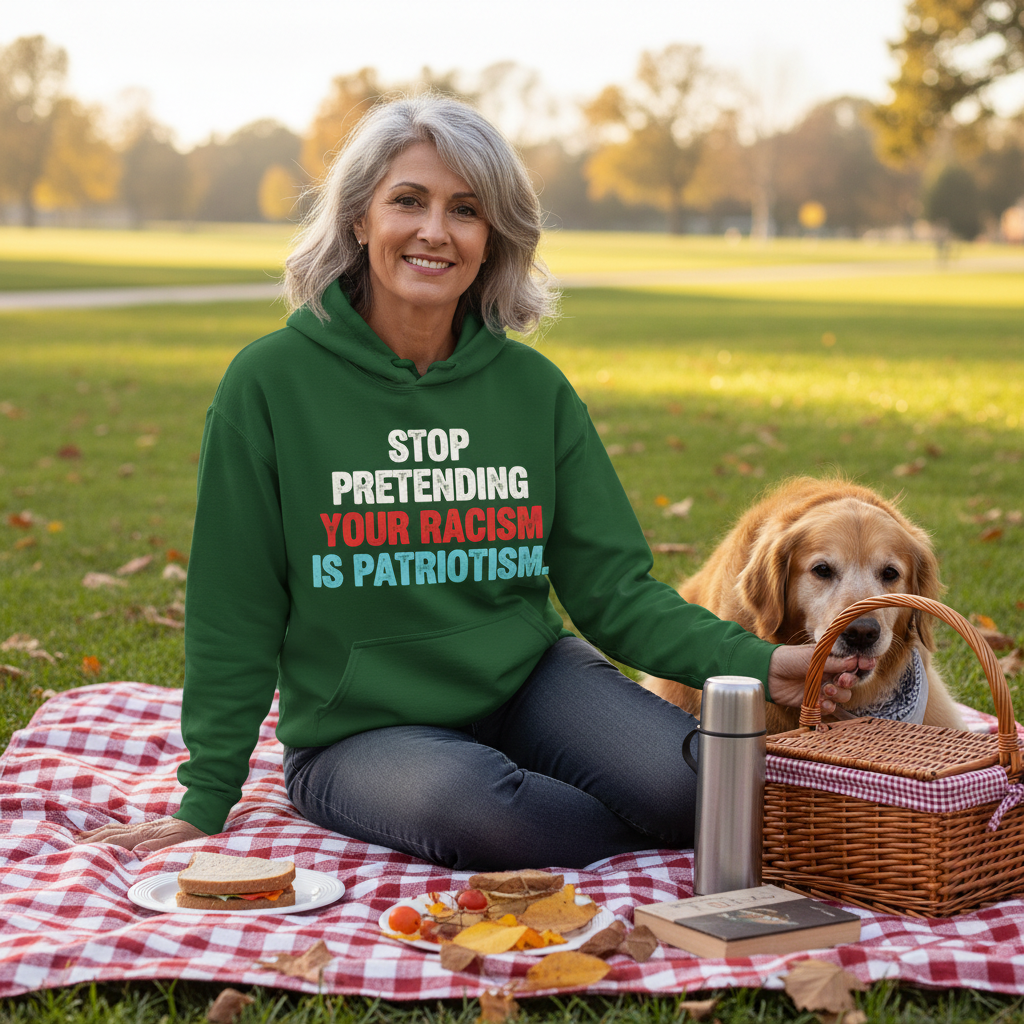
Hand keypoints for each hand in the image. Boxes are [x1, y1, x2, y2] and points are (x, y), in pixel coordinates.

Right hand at [75, 815, 207, 854]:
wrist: (204, 816)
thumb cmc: (193, 832)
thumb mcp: (179, 841)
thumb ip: (158, 845)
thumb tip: (136, 851)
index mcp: (144, 835)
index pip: (114, 841)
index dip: (95, 845)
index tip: (75, 850)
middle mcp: (140, 830)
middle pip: (109, 835)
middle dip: (89, 840)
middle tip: (67, 844)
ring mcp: (143, 828)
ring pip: (114, 830)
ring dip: (95, 834)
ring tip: (78, 837)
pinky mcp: (147, 828)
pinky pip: (122, 830)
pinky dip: (108, 832)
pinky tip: (103, 834)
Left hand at [767, 644, 876, 714]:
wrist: (769, 672)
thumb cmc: (789, 658)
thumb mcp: (813, 657)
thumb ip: (834, 662)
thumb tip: (855, 661)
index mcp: (831, 660)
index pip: (853, 663)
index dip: (862, 665)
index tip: (867, 665)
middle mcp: (829, 674)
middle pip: (851, 681)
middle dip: (850, 681)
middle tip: (841, 680)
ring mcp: (822, 688)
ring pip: (842, 695)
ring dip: (838, 694)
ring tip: (825, 690)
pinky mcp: (814, 701)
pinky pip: (829, 708)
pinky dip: (827, 706)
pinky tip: (819, 702)